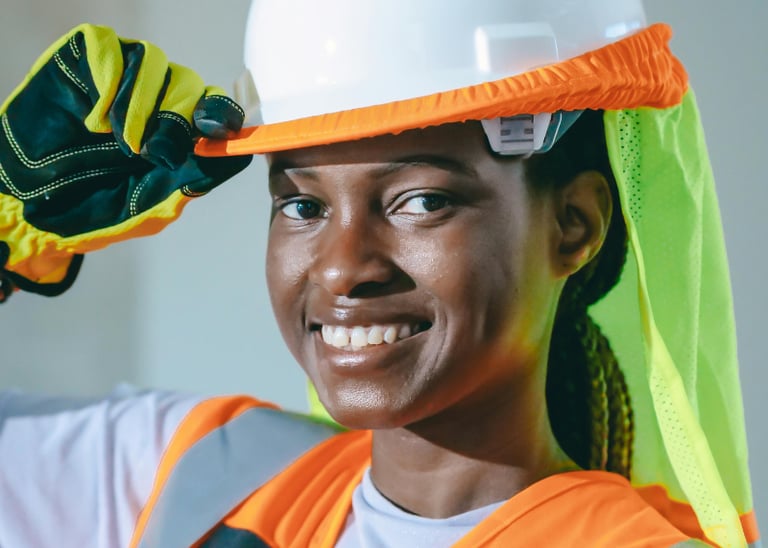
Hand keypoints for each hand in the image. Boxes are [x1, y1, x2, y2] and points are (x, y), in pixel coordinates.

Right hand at [0, 24, 251, 299]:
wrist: (32, 205)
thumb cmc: (97, 206)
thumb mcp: (155, 204)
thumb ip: (196, 179)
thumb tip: (240, 153)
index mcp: (181, 133)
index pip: (216, 108)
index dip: (221, 113)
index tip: (214, 130)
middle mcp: (158, 98)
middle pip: (190, 83)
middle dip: (174, 118)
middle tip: (147, 152)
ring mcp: (123, 75)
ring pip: (153, 61)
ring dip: (140, 103)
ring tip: (119, 140)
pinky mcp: (86, 59)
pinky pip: (110, 48)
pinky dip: (108, 84)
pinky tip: (94, 120)